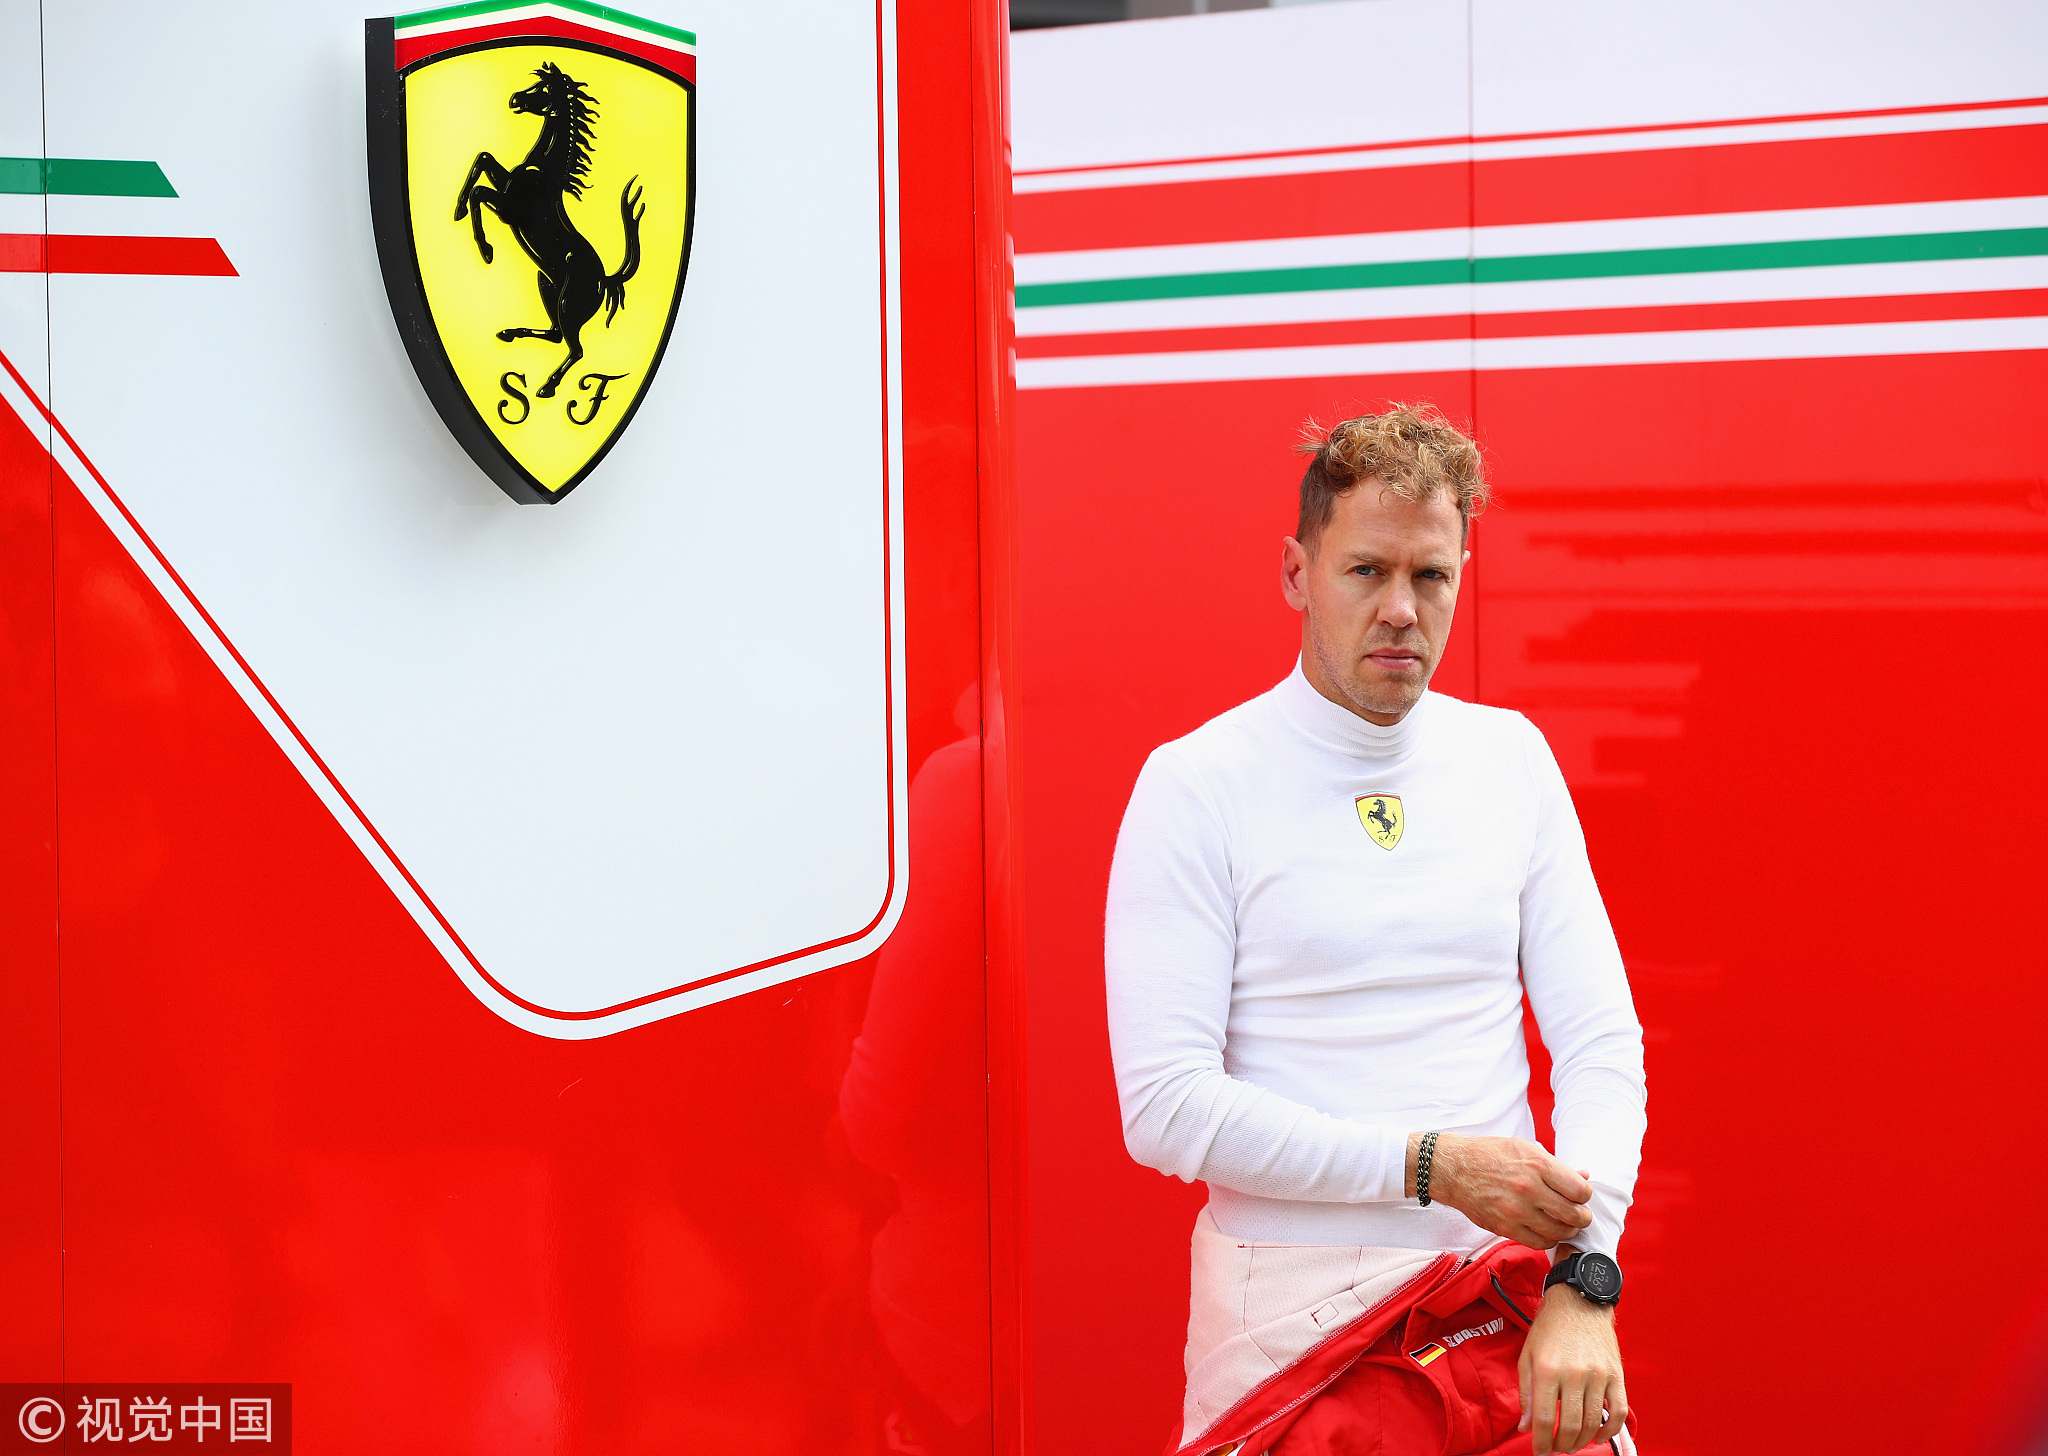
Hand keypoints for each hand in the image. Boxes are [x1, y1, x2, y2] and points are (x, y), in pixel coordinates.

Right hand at [1421, 1134, 1592, 1249]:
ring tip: (1563, 1223)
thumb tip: (1584, 1177)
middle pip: (1574, 1215)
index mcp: (1537, 1165)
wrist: (1453, 1169)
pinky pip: (1539, 1242)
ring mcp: (1516, 1211)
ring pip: (1559, 1232)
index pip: (1580, 1191)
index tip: (1579, 1195)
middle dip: (1581, 1216)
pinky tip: (1546, 1229)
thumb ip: (1556, 1166)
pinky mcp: (1505, 1227)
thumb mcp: (1524, 1149)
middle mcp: (1529, 1188)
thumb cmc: (1489, 1155)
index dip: (1584, 1195)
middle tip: (1578, 1214)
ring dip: (1567, 1230)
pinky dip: (1548, 1239)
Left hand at [1518, 1285, 1627, 1452]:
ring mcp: (1598, 1375)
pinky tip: (1597, 1436)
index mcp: (1547, 1369)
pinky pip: (1617, 1411)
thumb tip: (1526, 1427)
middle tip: (1557, 1449)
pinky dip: (1609, 1430)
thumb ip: (1526, 1393)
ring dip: (1582, 1441)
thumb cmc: (1548, 1329)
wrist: (1579, 1302)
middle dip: (1562, 1445)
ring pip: (1593, 1423)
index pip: (1545, 1419)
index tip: (1540, 1452)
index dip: (1542, 1443)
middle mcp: (1573, 1373)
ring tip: (1572, 1444)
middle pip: (1570, 1425)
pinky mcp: (1616, 1375)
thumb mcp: (1527, 1356)